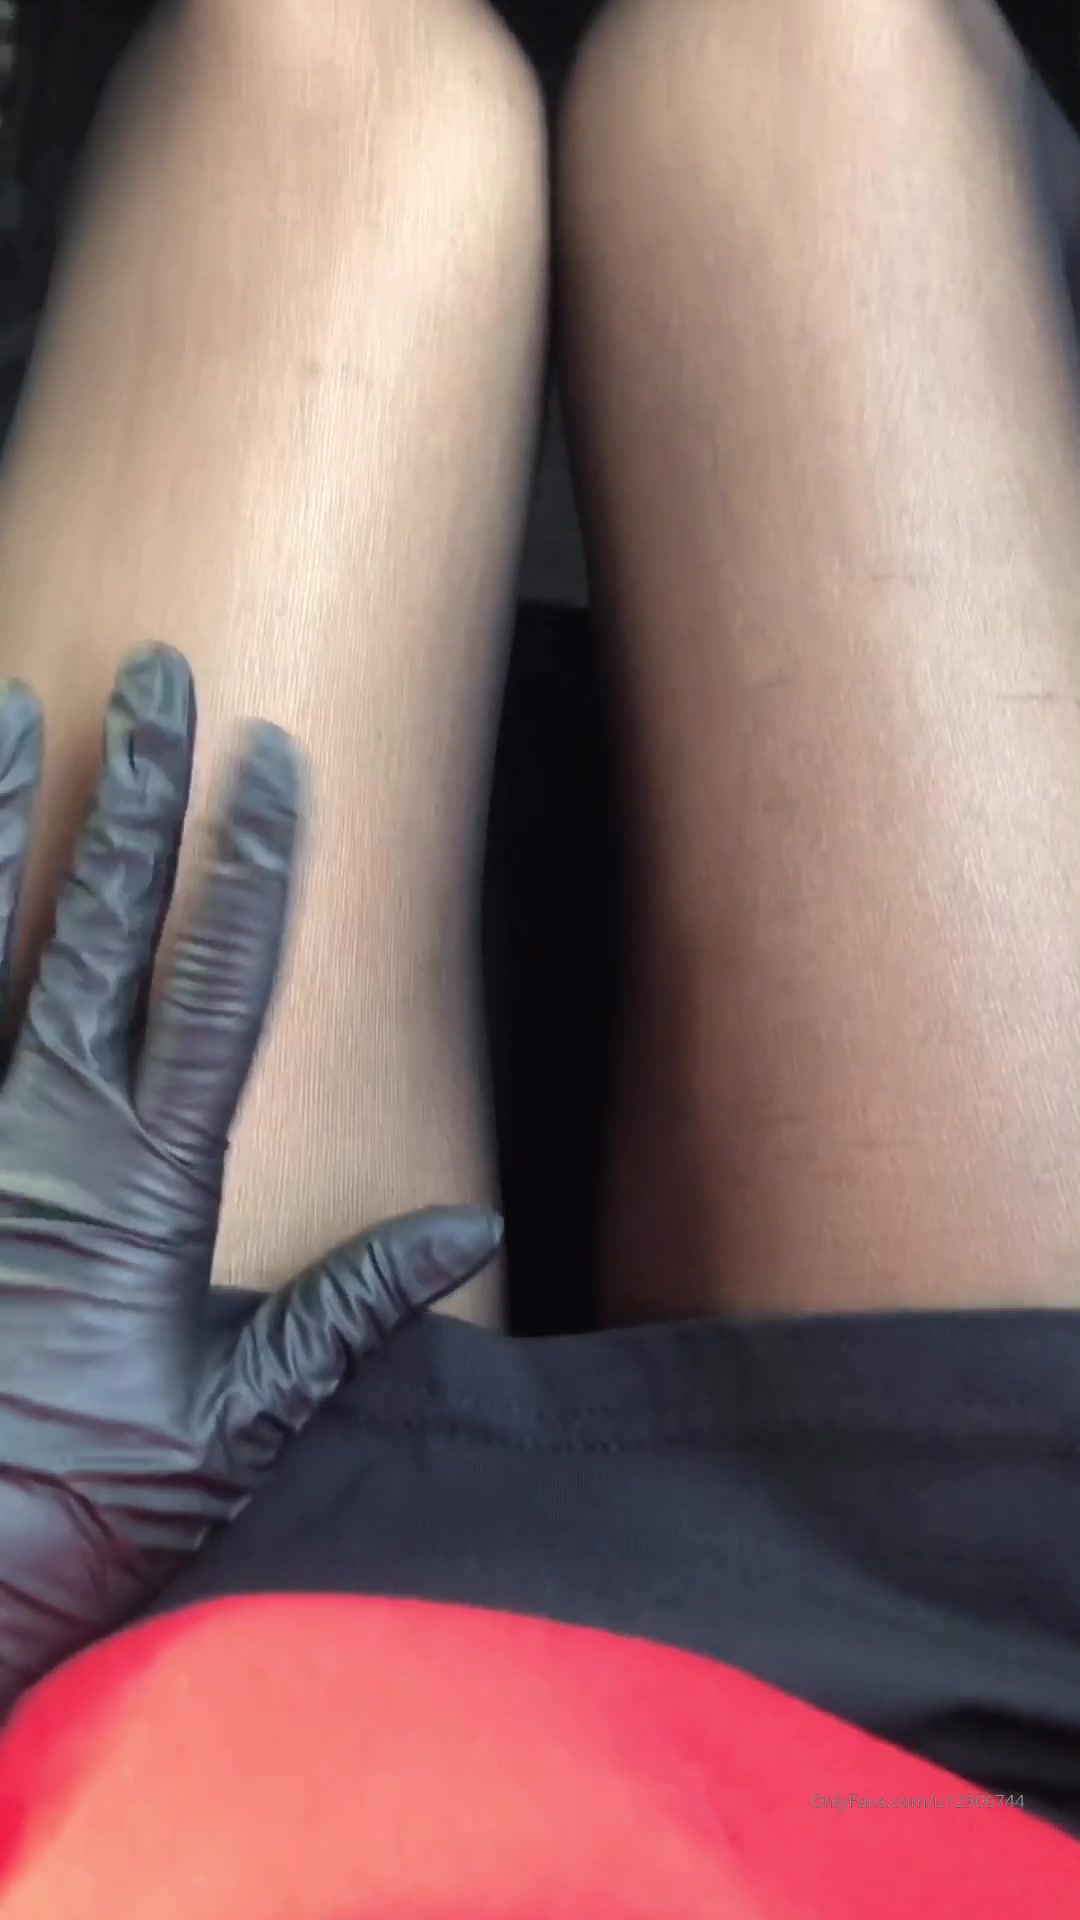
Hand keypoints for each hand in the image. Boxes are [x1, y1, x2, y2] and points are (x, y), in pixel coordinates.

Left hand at [0, 645, 501, 1712]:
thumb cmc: (83, 1504)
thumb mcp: (234, 1428)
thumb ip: (344, 1315)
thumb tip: (468, 1227)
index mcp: (144, 1191)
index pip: (215, 994)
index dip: (249, 872)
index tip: (273, 764)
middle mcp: (40, 1141)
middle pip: (94, 935)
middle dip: (133, 799)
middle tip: (157, 680)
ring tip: (13, 712)